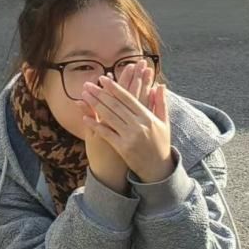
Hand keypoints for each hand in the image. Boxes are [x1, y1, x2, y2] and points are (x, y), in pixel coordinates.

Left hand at [80, 64, 174, 183]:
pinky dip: (95, 125)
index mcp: (148, 117)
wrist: (158, 170)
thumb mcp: (164, 123)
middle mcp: (139, 125)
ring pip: (109, 117)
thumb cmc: (161, 144)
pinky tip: (85, 117)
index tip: (102, 78)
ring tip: (84, 95)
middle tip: (87, 85)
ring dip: (94, 105)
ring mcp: (130, 137)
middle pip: (115, 105)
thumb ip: (161, 103)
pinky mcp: (123, 148)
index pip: (128, 98)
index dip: (114, 87)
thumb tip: (159, 85)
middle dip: (99, 93)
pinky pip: (106, 133)